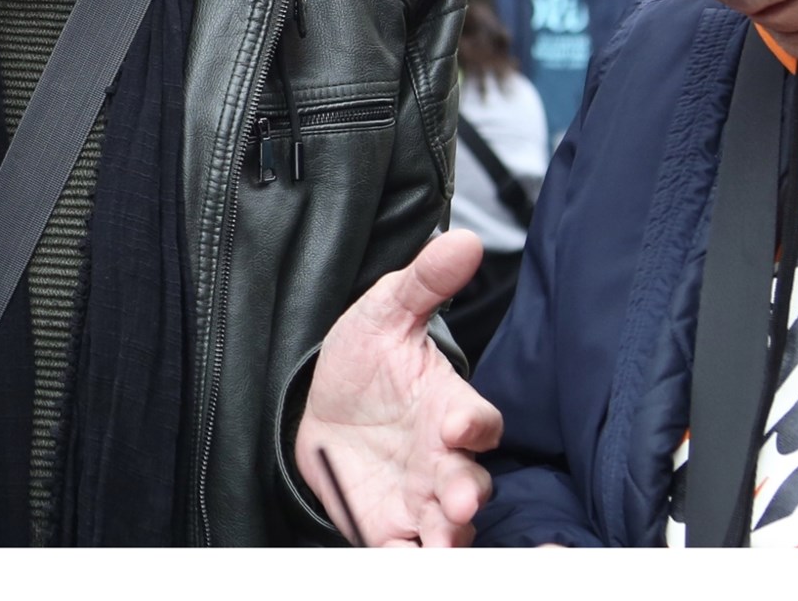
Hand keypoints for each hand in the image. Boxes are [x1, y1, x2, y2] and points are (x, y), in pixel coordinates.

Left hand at [293, 229, 502, 546]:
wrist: (319, 403)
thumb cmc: (366, 360)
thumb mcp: (384, 311)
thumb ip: (423, 281)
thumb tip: (461, 239)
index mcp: (446, 407)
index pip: (478, 420)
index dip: (473, 423)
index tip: (458, 424)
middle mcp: (440, 458)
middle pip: (470, 483)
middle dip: (468, 495)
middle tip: (460, 503)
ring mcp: (418, 496)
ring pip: (448, 527)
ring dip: (449, 538)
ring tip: (444, 539)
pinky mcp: (387, 525)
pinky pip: (404, 550)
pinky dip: (408, 559)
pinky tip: (401, 559)